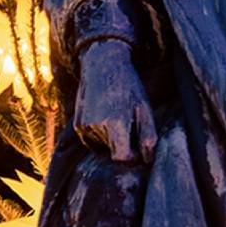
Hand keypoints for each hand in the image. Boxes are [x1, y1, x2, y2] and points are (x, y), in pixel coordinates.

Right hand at [73, 40, 155, 166]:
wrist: (103, 65)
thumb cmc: (129, 87)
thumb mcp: (145, 109)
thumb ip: (148, 137)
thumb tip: (147, 161)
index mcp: (115, 123)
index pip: (121, 158)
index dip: (132, 157)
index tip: (139, 149)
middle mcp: (96, 126)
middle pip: (112, 153)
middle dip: (123, 147)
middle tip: (130, 125)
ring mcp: (84, 126)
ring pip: (102, 148)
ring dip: (111, 140)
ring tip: (117, 116)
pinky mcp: (77, 125)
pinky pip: (92, 141)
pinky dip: (100, 135)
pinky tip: (105, 116)